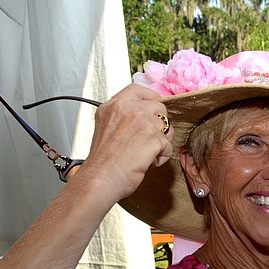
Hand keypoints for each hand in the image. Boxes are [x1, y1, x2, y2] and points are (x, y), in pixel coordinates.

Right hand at [75, 84, 173, 199]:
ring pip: (167, 127)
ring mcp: (142, 122)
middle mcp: (127, 109)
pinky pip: (168, 146)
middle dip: (160, 124)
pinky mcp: (154, 137)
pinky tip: (146, 162)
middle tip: (148, 140)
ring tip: (145, 153)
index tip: (153, 110)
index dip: (151, 99)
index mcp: (113, 106)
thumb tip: (145, 116)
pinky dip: (161, 158)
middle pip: (159, 107)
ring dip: (161, 143)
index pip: (139, 90)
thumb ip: (123, 117)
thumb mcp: (106, 127)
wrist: (100, 178)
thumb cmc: (103, 161)